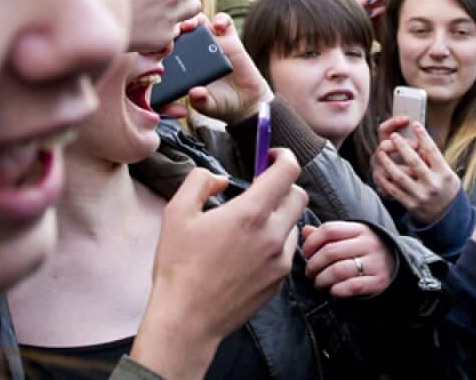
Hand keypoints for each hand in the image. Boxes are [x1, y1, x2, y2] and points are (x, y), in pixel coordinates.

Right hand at [133, 150, 307, 379]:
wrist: (187, 318)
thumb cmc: (179, 266)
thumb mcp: (176, 212)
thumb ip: (199, 182)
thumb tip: (221, 179)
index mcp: (250, 214)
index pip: (288, 172)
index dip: (283, 157)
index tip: (270, 156)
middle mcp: (273, 235)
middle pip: (299, 196)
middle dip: (283, 185)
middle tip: (259, 188)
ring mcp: (280, 260)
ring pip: (294, 224)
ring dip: (279, 215)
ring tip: (249, 224)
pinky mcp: (279, 280)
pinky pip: (287, 250)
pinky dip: (275, 241)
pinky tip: (248, 249)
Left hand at [167, 13, 271, 123]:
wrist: (245, 102)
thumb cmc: (221, 104)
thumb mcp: (208, 106)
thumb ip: (201, 101)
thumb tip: (194, 93)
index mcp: (183, 64)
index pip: (168, 48)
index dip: (162, 43)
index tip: (161, 45)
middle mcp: (195, 51)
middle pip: (180, 30)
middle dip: (175, 26)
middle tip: (175, 30)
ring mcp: (212, 43)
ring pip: (199, 22)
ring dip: (194, 19)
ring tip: (192, 25)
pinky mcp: (230, 40)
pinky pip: (224, 22)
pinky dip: (221, 19)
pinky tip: (219, 25)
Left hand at [301, 222, 393, 297]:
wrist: (397, 264)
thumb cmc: (365, 250)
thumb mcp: (350, 236)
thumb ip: (328, 234)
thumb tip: (305, 231)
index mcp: (359, 229)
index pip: (329, 230)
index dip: (311, 242)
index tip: (305, 254)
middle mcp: (368, 243)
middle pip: (330, 252)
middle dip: (313, 265)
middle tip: (309, 273)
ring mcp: (375, 262)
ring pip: (338, 270)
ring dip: (322, 280)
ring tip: (318, 283)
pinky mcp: (379, 281)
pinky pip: (352, 287)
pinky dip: (337, 290)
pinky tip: (333, 291)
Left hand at [371, 117, 460, 224]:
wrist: (446, 216)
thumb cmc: (445, 188)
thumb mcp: (448, 174)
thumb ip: (435, 160)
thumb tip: (420, 142)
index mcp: (444, 174)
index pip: (433, 151)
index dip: (423, 136)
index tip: (415, 124)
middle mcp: (433, 184)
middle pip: (414, 162)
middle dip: (402, 146)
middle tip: (394, 136)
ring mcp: (421, 195)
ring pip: (400, 176)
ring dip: (388, 163)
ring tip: (380, 152)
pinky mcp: (411, 204)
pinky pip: (395, 191)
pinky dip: (385, 181)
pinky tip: (378, 173)